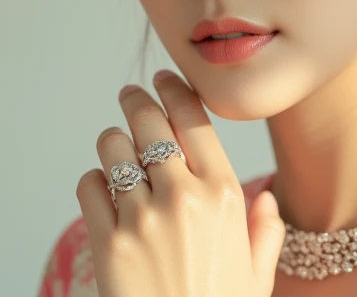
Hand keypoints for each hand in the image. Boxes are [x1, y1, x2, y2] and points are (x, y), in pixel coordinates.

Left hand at [76, 70, 284, 296]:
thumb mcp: (257, 276)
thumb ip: (265, 233)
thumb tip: (267, 201)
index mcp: (224, 197)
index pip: (193, 121)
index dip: (175, 92)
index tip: (163, 80)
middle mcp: (182, 198)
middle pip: (149, 122)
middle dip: (137, 102)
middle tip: (131, 96)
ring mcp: (141, 217)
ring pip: (113, 147)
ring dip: (115, 143)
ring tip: (118, 148)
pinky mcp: (106, 240)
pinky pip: (89, 184)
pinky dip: (95, 181)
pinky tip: (105, 190)